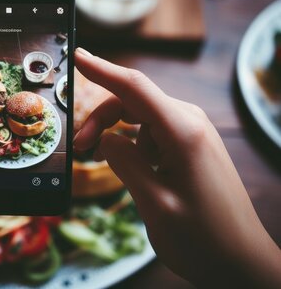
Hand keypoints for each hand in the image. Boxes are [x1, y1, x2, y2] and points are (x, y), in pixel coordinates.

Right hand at [73, 48, 280, 287]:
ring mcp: (193, 132)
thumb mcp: (153, 203)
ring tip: (107, 165)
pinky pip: (153, 132)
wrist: (240, 261)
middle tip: (79, 149)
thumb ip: (124, 162)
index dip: (101, 69)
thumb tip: (105, 138)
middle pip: (132, 102)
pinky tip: (136, 171)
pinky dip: (134, 144)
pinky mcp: (192, 145)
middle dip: (100, 119)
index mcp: (182, 132)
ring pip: (140, 117)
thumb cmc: (201, 238)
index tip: (76, 55)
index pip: (133, 87)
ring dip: (116, 134)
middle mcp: (189, 123)